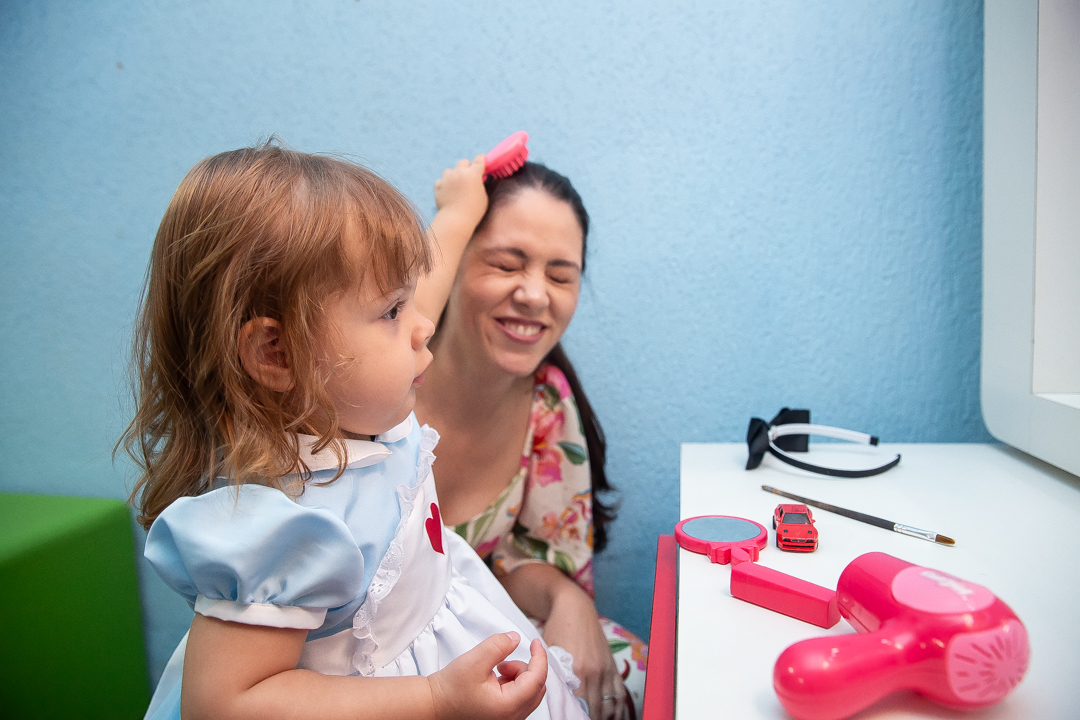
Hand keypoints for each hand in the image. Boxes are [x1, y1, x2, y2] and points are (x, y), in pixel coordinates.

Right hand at [428, 632, 546, 719]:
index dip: (539, 656)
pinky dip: (512, 684)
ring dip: (518, 675)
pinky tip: (494, 679)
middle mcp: (512, 717)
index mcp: (509, 706)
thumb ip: (499, 645)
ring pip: (529, 692)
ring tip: (496, 670)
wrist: (434, 705)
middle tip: (502, 661)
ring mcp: (508, 719)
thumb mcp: (475, 660)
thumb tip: (516, 638)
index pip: (537, 679)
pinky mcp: (502, 717)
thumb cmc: (451, 688)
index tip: (534, 641)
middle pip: (537, 687)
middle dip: (525, 667)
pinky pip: (519, 698)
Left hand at [433, 155, 487, 224]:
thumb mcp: (483, 196)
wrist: (456, 219)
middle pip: (463, 162)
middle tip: (469, 176)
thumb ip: (480, 185)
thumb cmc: (474, 210)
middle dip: (467, 167)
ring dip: (453, 175)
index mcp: (473, 174)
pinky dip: (444, 185)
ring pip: (449, 170)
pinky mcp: (438, 186)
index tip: (481, 162)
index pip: (479, 160)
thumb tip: (477, 181)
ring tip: (456, 185)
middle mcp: (459, 172)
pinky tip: (447, 192)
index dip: (481, 160)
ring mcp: (447, 178)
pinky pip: (441, 181)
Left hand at [542, 586, 626, 719]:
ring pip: (608, 705)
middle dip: (587, 718)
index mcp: (576, 670)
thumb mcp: (549, 653)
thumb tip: (555, 701)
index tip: (569, 718)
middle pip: (594, 709)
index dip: (573, 716)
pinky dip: (616, 708)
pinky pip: (619, 694)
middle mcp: (594, 672)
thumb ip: (553, 677)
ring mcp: (606, 670)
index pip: (577, 706)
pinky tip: (611, 716)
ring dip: (601, 716)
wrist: (574, 609)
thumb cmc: (558, 629)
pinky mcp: (613, 666)